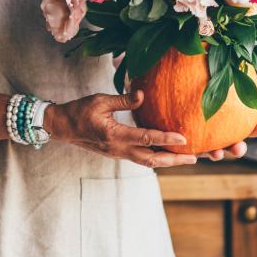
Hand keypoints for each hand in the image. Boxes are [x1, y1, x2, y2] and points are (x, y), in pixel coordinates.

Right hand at [46, 90, 197, 167]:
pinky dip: (155, 157)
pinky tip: (166, 152)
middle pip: (151, 159)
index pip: (146, 138)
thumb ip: (123, 99)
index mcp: (114, 135)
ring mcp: (118, 153)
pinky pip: (140, 157)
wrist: (62, 127)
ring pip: (147, 161)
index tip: (184, 138)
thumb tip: (142, 94)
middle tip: (193, 158)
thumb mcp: (100, 100)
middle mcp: (118, 148)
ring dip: (167, 160)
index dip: (166, 138)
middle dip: (173, 160)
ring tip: (185, 158)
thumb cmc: (79, 110)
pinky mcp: (117, 152)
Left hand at [199, 81, 256, 160]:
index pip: (251, 130)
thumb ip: (247, 91)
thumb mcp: (230, 91)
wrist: (190, 106)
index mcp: (236, 125)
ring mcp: (210, 144)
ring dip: (219, 155)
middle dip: (239, 149)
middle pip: (236, 147)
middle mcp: (225, 137)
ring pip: (217, 153)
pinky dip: (193, 154)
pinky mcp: (195, 146)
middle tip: (239, 149)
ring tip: (218, 154)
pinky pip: (194, 152)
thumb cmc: (215, 97)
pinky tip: (192, 155)